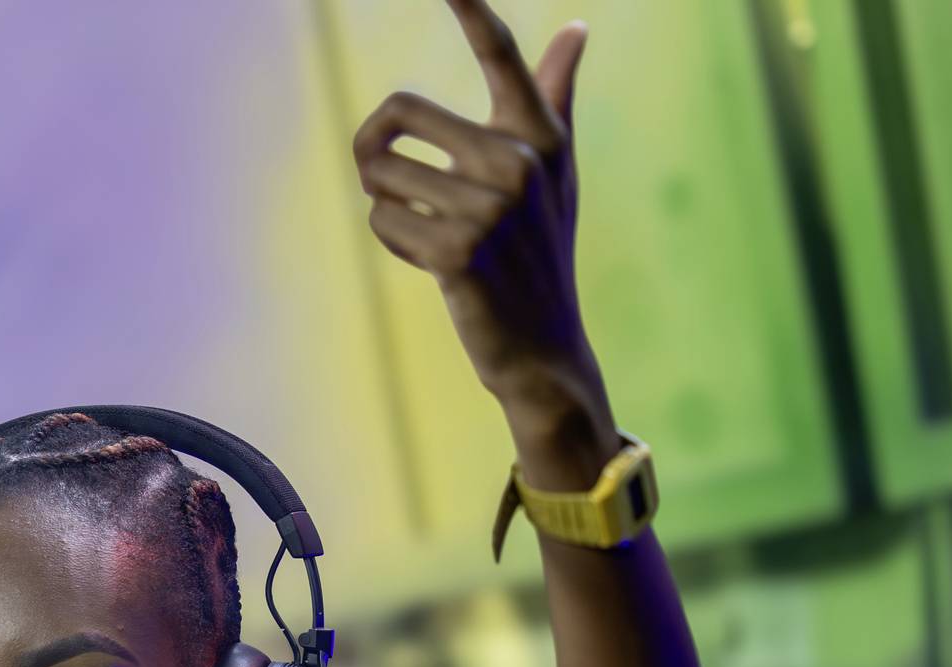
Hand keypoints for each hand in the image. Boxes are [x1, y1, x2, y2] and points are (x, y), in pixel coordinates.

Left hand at [354, 2, 601, 419]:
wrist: (542, 348)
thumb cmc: (540, 251)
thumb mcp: (554, 171)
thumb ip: (555, 96)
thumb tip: (577, 27)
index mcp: (540, 136)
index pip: (504, 57)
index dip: (475, 11)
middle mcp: (519, 163)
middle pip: (398, 112)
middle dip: (374, 147)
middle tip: (390, 179)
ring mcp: (491, 208)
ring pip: (380, 175)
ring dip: (385, 204)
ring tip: (428, 230)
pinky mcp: (459, 251)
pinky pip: (381, 222)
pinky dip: (393, 241)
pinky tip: (433, 263)